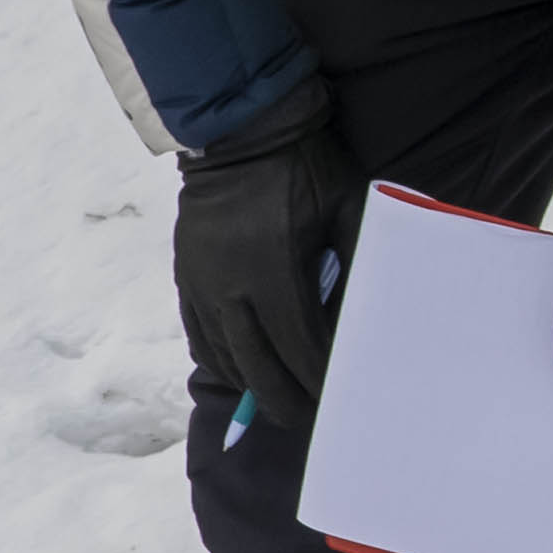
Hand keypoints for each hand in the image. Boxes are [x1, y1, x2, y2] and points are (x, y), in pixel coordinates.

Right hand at [172, 89, 364, 418]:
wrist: (240, 131)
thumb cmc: (307, 168)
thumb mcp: (350, 209)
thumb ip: (360, 265)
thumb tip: (367, 321)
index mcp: (274, 269)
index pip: (301, 348)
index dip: (322, 380)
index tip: (342, 398)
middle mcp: (230, 286)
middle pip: (259, 368)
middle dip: (288, 402)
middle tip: (311, 420)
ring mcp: (201, 283)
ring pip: (225, 359)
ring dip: (254, 387)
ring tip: (281, 400)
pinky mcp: (185, 276)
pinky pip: (200, 336)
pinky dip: (223, 361)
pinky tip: (245, 369)